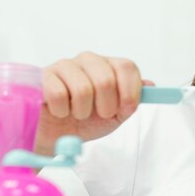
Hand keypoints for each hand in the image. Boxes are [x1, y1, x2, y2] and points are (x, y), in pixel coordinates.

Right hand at [34, 52, 151, 154]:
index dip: (130, 91)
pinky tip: (61, 111)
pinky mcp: (44, 76)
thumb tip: (150, 85)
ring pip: (83, 89)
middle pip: (106, 79)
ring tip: (78, 114)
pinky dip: (63, 111)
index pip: (127, 67)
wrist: (58, 135)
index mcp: (110, 66)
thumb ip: (134, 100)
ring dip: (83, 111)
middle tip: (100, 115)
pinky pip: (59, 94)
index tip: (127, 109)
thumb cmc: (88, 121)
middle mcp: (89, 60)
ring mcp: (66, 65)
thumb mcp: (117, 114)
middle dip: (106, 106)